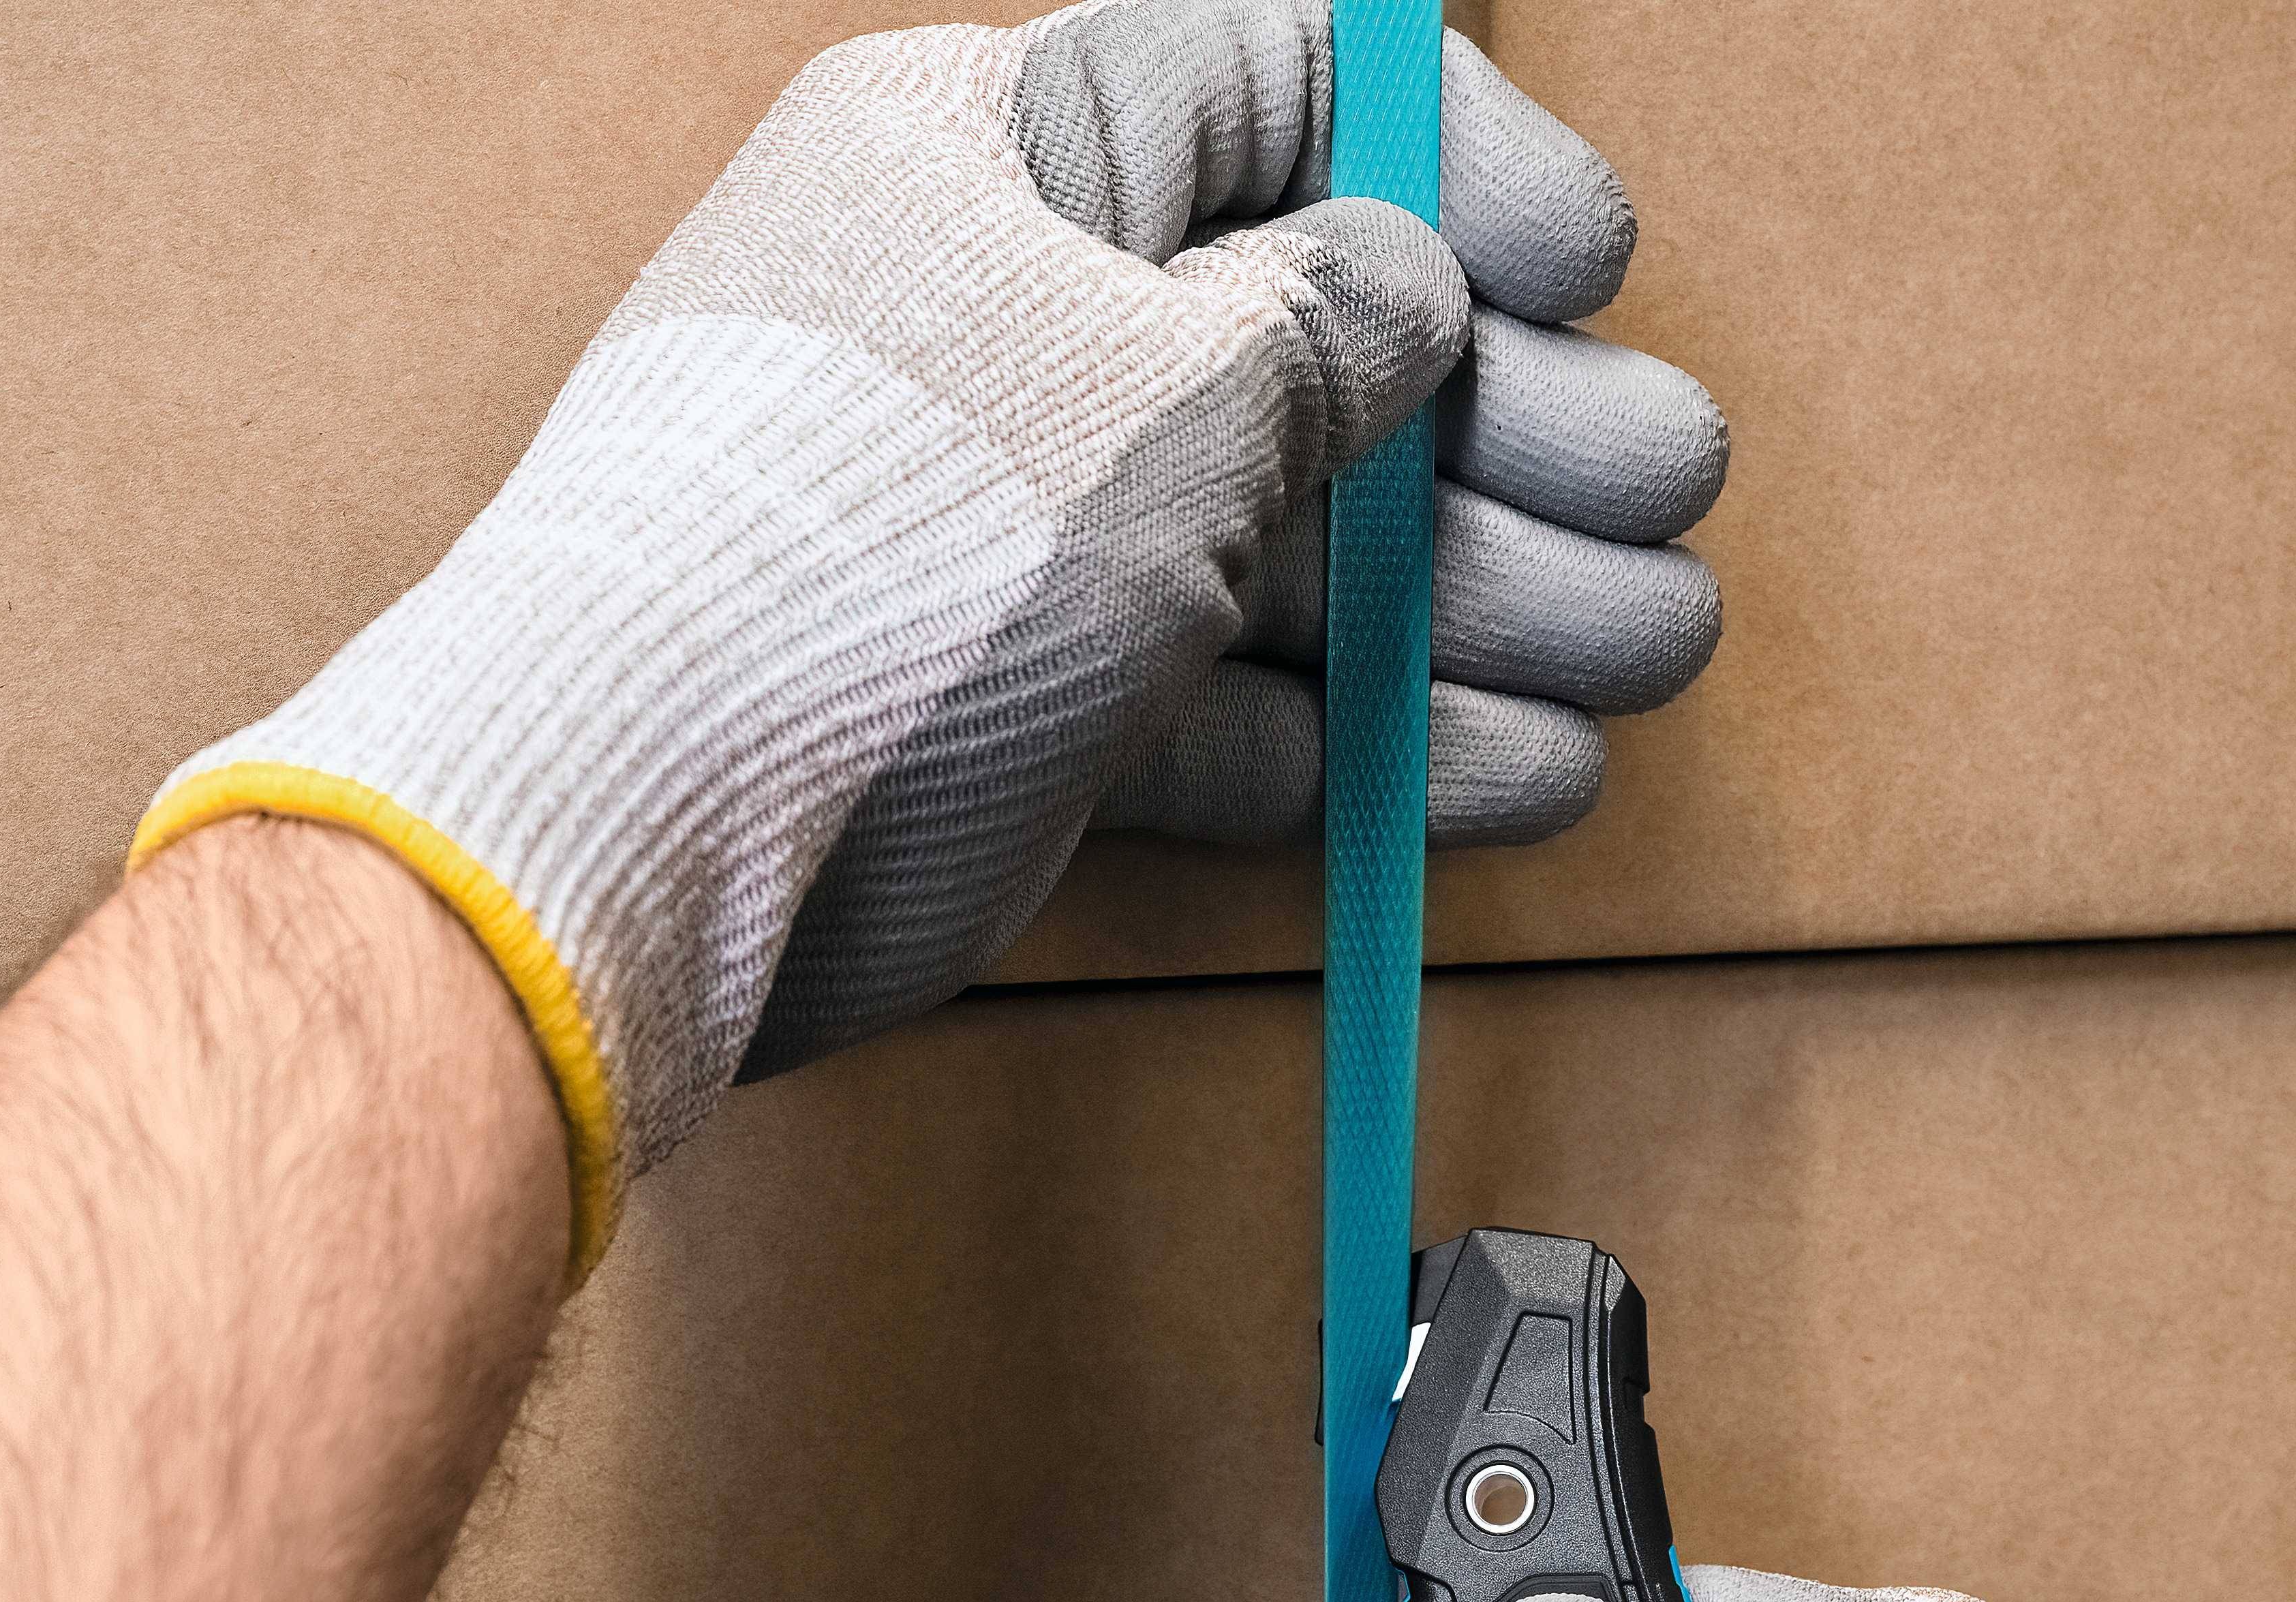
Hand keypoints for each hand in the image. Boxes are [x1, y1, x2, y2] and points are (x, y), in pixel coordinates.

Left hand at [137, 0, 1725, 1273]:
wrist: (631, 827)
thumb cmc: (878, 546)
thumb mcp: (1163, 389)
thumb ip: (1326, 326)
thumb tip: (1413, 295)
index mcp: (1002, 145)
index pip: (1270, 81)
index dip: (1458, 160)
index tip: (1590, 260)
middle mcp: (1002, 318)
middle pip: (1312, 337)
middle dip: (1519, 422)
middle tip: (1664, 491)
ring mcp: (1003, 528)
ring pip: (1290, 542)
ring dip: (1486, 603)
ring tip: (1647, 649)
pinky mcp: (1008, 715)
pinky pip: (1226, 706)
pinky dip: (1373, 742)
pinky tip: (1520, 769)